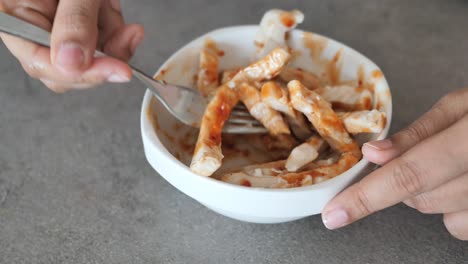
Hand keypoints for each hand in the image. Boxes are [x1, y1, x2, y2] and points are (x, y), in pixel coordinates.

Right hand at [0, 0, 143, 91]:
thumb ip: (73, 20)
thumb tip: (70, 63)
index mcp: (13, 15)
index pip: (41, 62)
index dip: (81, 73)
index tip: (117, 71)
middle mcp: (32, 26)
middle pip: (65, 71)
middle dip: (102, 59)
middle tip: (127, 43)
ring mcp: (57, 28)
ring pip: (89, 61)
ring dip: (113, 42)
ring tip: (116, 14)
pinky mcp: (80, 27)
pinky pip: (101, 46)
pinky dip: (116, 36)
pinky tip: (122, 22)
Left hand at [322, 88, 467, 240]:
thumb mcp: (463, 106)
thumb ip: (418, 133)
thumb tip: (374, 155)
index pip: (410, 174)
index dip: (367, 197)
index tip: (334, 214)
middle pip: (421, 199)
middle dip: (404, 182)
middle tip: (422, 154)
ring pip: (443, 218)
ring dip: (432, 195)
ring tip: (454, 165)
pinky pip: (464, 227)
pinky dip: (457, 209)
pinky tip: (467, 183)